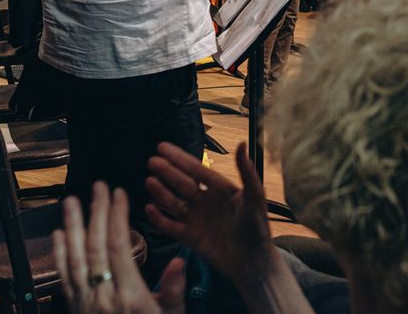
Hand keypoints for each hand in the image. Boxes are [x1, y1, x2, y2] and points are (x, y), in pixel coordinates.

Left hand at [53, 186, 183, 313]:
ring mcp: (85, 305)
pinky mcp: (75, 310)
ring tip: (71, 201)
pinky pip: (64, 279)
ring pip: (75, 259)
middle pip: (95, 247)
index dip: (117, 216)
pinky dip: (60, 255)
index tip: (119, 193)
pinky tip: (59, 235)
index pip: (118, 247)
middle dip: (96, 213)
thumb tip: (179, 260)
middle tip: (98, 186)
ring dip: (72, 227)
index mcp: (129, 298)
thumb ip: (173, 292)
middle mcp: (103, 299)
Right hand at [146, 142, 274, 290]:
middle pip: (182, 183)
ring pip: (174, 203)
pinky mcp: (191, 238)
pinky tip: (149, 209)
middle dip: (167, 172)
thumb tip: (242, 143)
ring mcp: (196, 219)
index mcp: (219, 188)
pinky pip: (171, 227)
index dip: (179, 158)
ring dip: (161, 193)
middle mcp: (205, 200)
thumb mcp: (255, 197)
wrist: (255, 263)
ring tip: (149, 181)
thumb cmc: (258, 227)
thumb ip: (247, 171)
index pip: (195, 169)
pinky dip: (160, 219)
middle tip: (152, 161)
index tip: (162, 147)